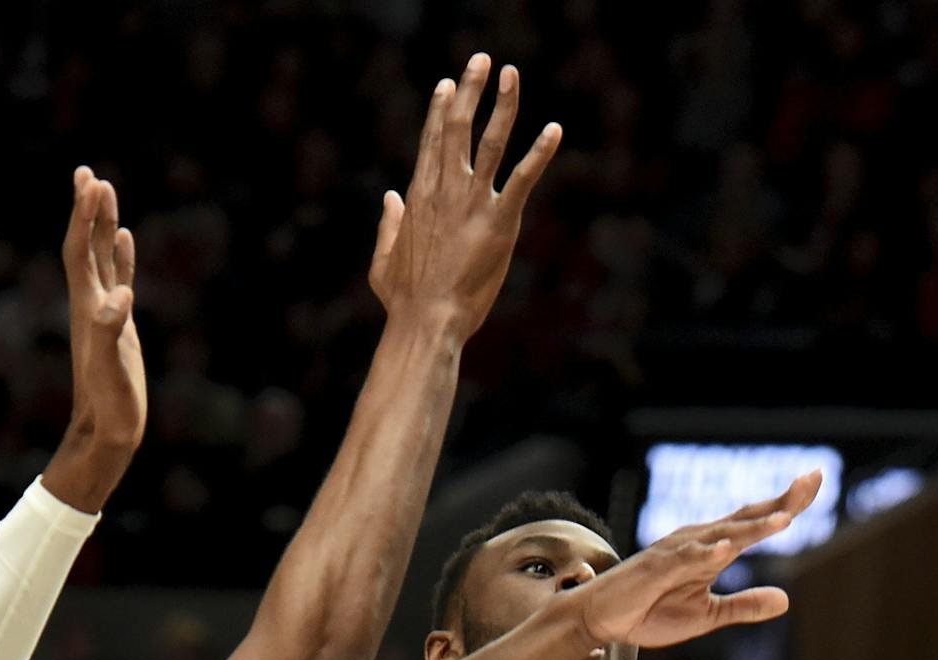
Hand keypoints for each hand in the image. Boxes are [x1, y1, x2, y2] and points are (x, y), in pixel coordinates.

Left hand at [42, 167, 146, 511]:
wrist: (107, 432)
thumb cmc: (110, 404)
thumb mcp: (111, 368)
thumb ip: (112, 331)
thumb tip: (120, 296)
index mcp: (87, 307)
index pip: (80, 250)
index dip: (83, 216)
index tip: (90, 181)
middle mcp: (91, 304)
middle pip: (84, 245)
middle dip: (87, 210)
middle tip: (88, 173)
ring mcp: (105, 313)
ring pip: (100, 258)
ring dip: (101, 225)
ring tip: (105, 190)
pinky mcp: (119, 325)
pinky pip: (118, 279)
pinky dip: (120, 256)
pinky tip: (124, 239)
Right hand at [368, 54, 560, 341]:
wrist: (426, 321)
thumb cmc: (404, 300)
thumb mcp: (383, 260)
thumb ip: (386, 226)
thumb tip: (388, 198)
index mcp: (419, 196)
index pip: (431, 140)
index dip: (441, 108)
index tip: (448, 84)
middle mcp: (445, 190)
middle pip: (457, 127)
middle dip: (469, 89)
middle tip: (481, 59)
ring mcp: (473, 203)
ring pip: (490, 141)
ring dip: (502, 104)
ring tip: (511, 74)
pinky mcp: (500, 222)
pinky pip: (524, 179)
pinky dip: (540, 152)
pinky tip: (554, 130)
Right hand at [567, 472, 823, 648]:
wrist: (602, 618)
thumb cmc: (649, 612)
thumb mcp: (708, 615)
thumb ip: (745, 606)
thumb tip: (786, 600)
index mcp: (712, 550)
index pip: (755, 520)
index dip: (786, 503)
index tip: (815, 481)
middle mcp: (698, 541)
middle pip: (746, 516)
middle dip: (781, 500)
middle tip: (813, 478)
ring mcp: (677, 552)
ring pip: (722, 534)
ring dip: (753, 527)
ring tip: (786, 518)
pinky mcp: (657, 568)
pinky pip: (685, 558)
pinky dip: (706, 553)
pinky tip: (727, 549)